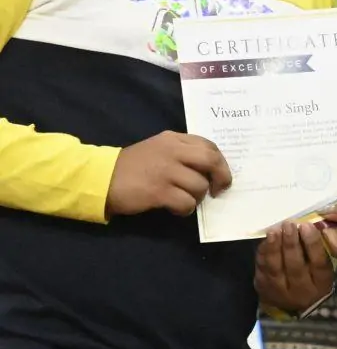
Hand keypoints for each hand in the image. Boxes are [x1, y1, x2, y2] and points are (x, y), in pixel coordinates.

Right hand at [106, 131, 231, 217]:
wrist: (102, 177)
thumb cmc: (133, 165)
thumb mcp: (158, 148)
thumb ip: (181, 152)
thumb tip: (208, 170)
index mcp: (174, 139)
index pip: (209, 145)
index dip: (221, 161)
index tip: (219, 174)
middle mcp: (173, 151)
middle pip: (211, 161)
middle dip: (222, 177)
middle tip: (218, 190)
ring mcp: (166, 171)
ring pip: (200, 185)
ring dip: (198, 197)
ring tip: (186, 200)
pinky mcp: (159, 191)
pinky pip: (186, 203)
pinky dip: (186, 209)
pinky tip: (176, 209)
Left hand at [255, 221, 333, 314]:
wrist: (292, 305)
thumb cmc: (310, 277)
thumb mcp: (320, 268)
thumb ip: (316, 248)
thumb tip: (306, 224)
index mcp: (321, 283)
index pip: (318, 263)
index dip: (312, 244)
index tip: (306, 226)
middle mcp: (301, 290)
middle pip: (295, 266)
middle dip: (291, 243)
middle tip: (288, 225)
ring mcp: (280, 292)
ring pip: (275, 269)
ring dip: (274, 248)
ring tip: (274, 231)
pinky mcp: (263, 288)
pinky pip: (261, 268)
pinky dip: (263, 253)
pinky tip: (266, 240)